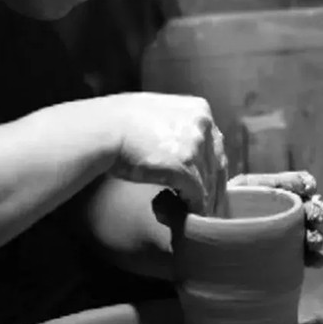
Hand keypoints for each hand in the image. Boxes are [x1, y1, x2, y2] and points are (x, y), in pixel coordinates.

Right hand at [110, 93, 228, 214]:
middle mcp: (203, 126)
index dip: (210, 166)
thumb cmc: (118, 120)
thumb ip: (176, 125)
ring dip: (200, 200)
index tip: (206, 182)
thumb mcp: (156, 111)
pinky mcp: (185, 169)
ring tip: (190, 212)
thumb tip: (179, 146)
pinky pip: (198, 196)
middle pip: (218, 165)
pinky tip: (183, 214)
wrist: (104, 129)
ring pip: (210, 183)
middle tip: (205, 205)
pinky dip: (192, 208)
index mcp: (199, 109)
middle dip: (211, 186)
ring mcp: (196, 147)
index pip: (216, 145)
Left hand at [228, 171, 322, 266]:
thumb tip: (296, 183)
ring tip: (311, 240)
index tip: (307, 189)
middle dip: (316, 211)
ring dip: (316, 236)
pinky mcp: (285, 256)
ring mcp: (287, 234)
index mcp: (277, 190)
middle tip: (313, 217)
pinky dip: (315, 259)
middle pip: (312, 209)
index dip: (307, 185)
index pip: (301, 184)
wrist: (207, 231)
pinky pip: (306, 258)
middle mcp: (287, 211)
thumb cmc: (222, 204)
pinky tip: (315, 259)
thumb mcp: (241, 187)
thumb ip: (264, 183)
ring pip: (312, 234)